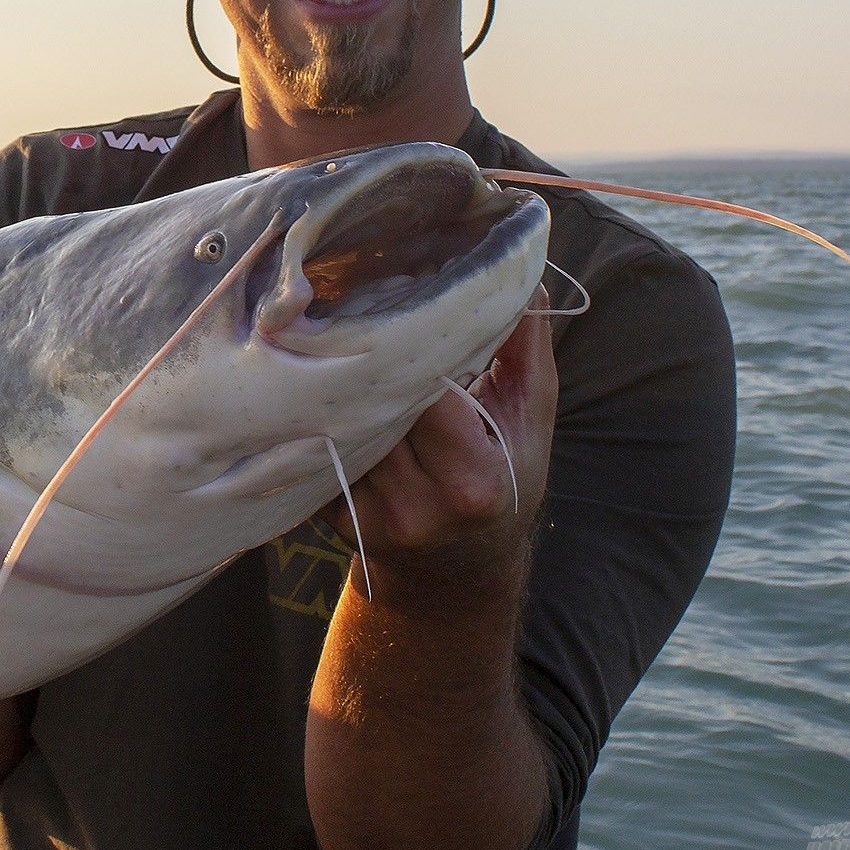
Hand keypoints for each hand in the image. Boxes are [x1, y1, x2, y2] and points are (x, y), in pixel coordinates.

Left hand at [317, 287, 557, 574]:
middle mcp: (416, 506)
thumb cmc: (503, 483)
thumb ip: (525, 349)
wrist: (457, 572)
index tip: (408, 302)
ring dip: (345, 385)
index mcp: (473, 481)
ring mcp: (368, 517)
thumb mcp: (528, 421)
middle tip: (367, 310)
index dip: (414, 346)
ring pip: (344, 423)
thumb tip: (523, 276)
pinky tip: (334, 391)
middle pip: (377, 405)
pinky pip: (321, 448)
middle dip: (374, 359)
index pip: (427, 393)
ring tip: (348, 344)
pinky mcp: (330, 520)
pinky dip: (329, 418)